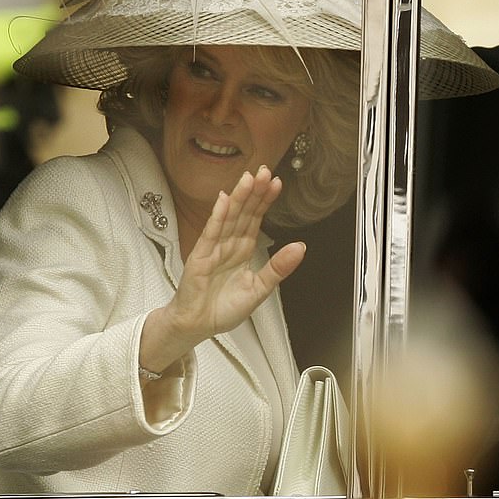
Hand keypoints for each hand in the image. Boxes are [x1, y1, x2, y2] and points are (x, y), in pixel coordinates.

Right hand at [140, 167, 305, 372]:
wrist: (198, 326)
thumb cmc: (223, 308)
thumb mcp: (259, 289)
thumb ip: (278, 268)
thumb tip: (301, 247)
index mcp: (243, 249)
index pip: (256, 219)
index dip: (265, 201)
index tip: (277, 183)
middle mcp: (229, 244)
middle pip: (244, 212)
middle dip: (254, 192)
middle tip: (265, 171)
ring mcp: (214, 248)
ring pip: (229, 218)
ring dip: (239, 198)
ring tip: (249, 178)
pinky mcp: (201, 256)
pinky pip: (211, 233)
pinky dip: (218, 216)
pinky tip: (225, 200)